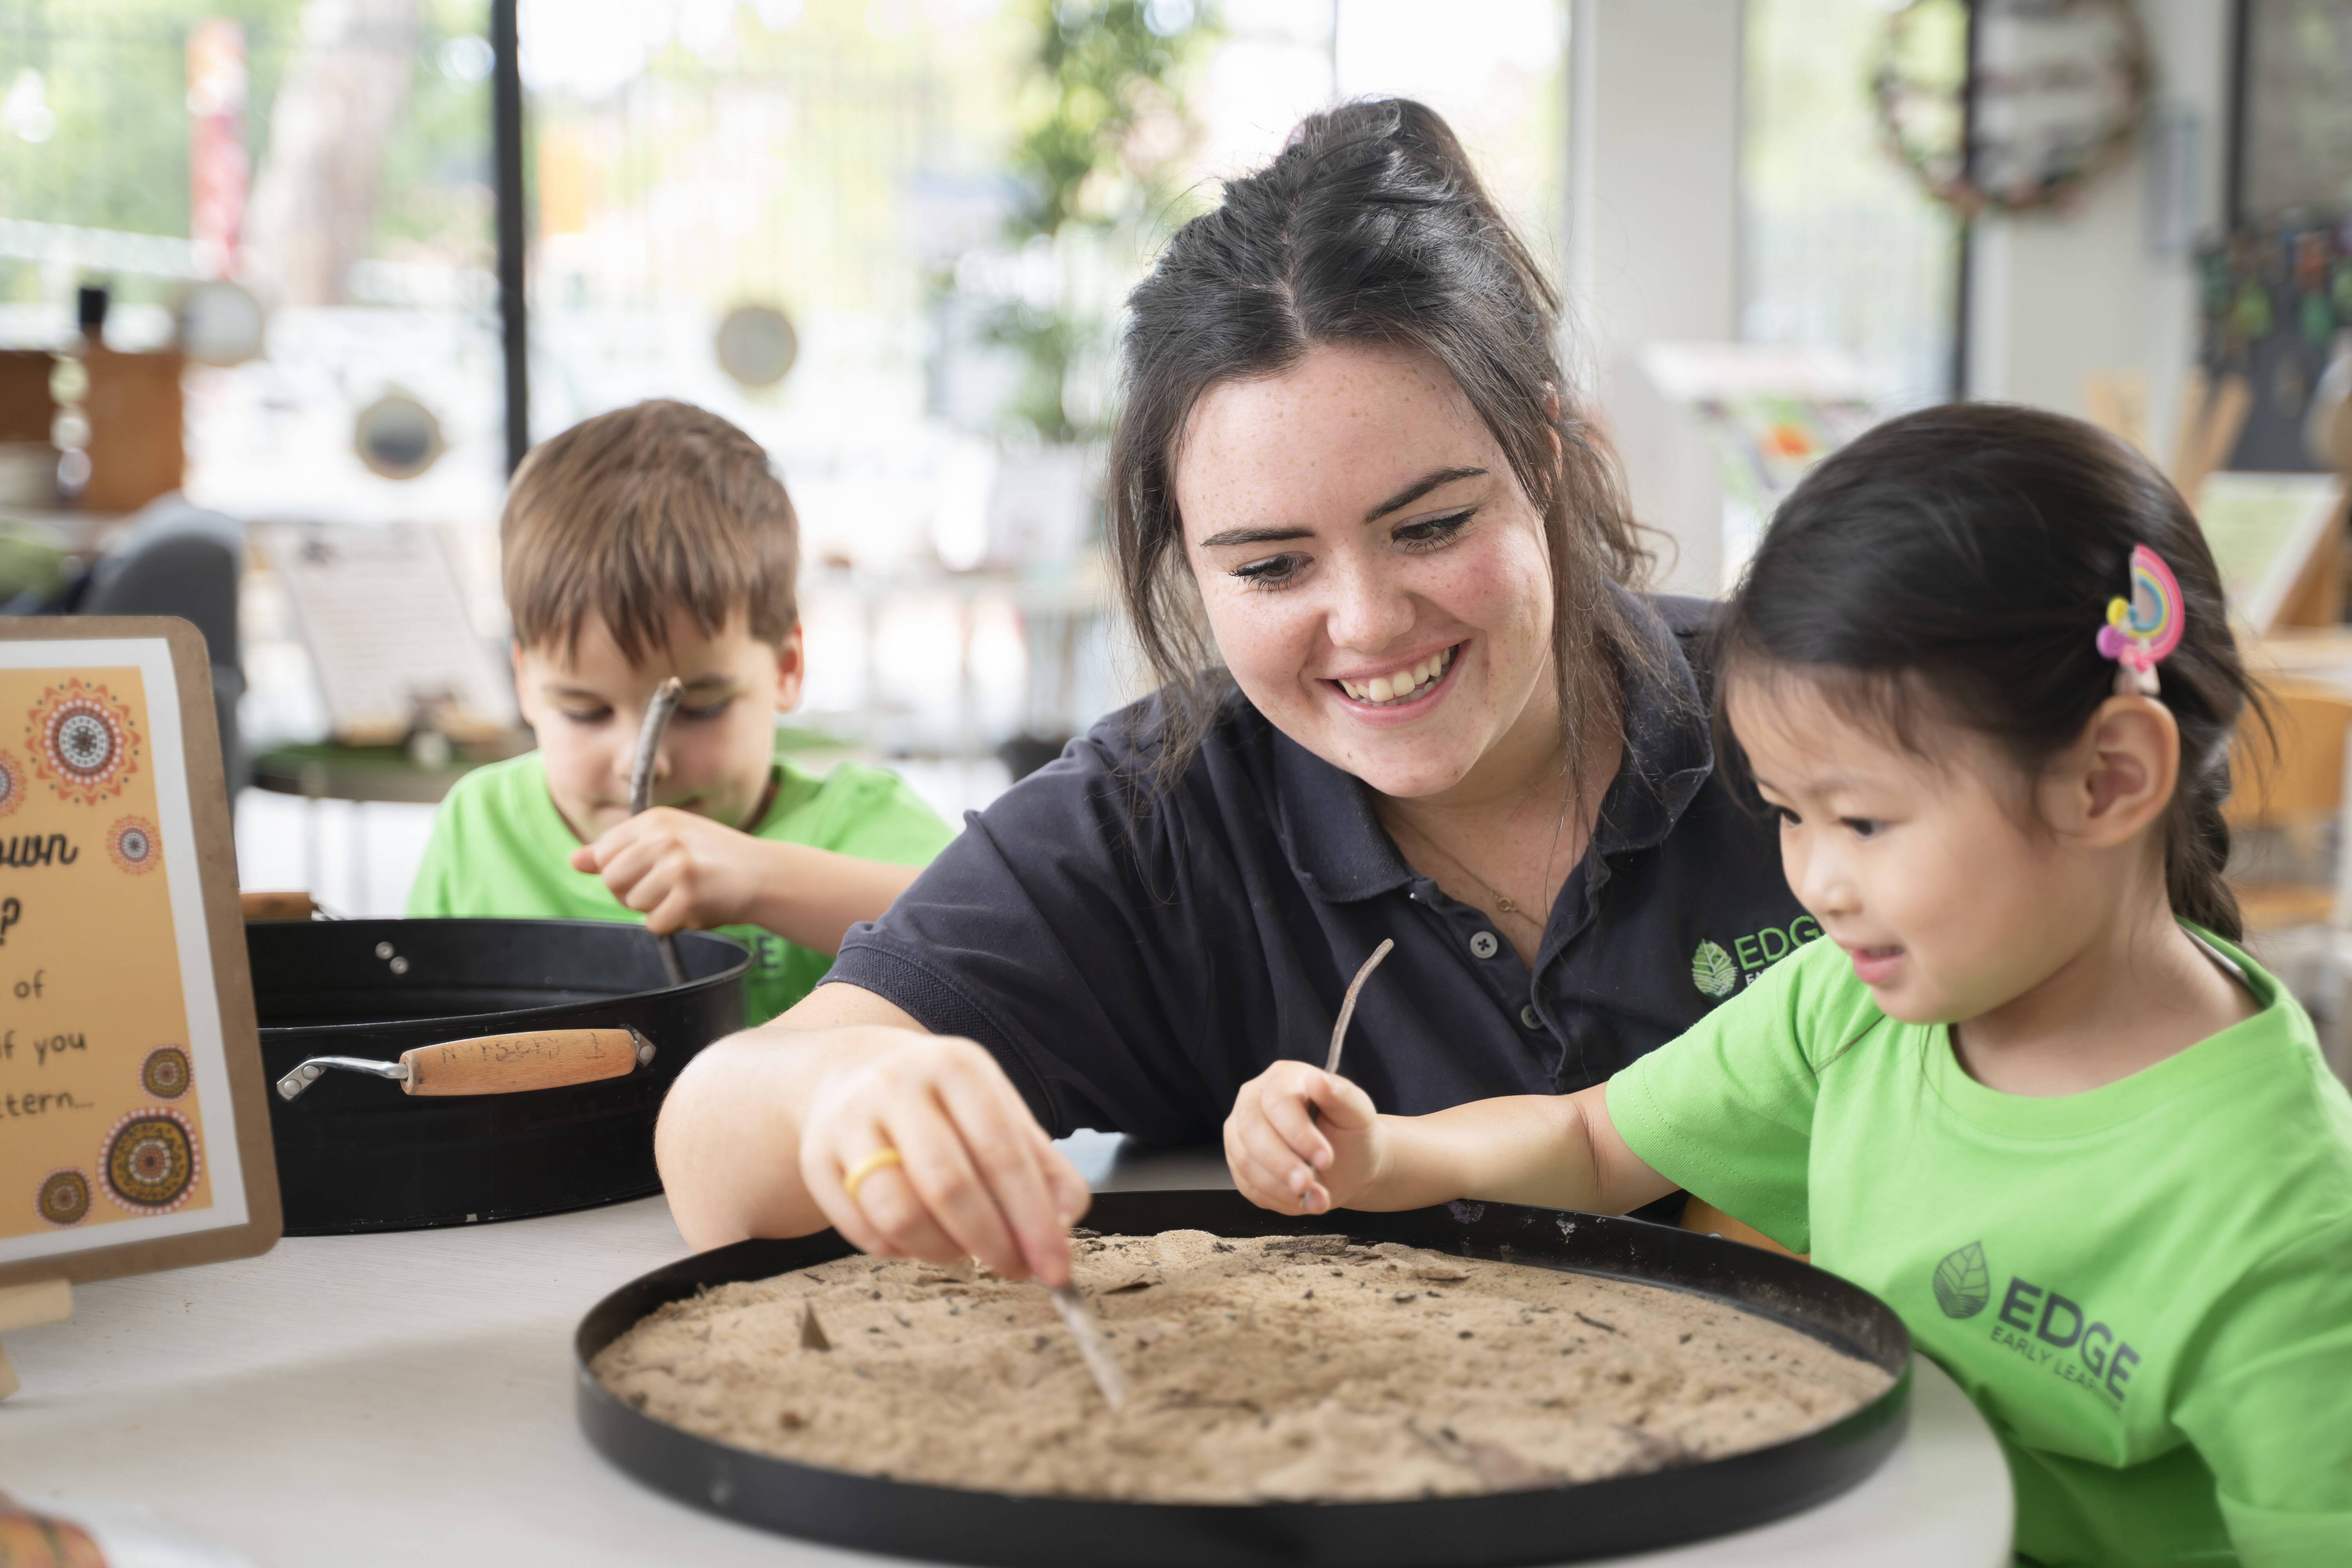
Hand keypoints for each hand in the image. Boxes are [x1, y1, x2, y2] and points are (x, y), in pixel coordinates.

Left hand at [571, 808, 769, 933]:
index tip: (650, 871)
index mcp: (655, 819)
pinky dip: (672, 924)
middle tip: (666, 888)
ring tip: (685, 895)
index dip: (622, 872)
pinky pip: (655, 924)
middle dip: (632, 893)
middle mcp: (664, 837)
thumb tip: (574, 861)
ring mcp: (677, 865)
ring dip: (655, 909)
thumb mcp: (666, 842)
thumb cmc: (713, 859)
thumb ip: (618, 851)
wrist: (765, 874)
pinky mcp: (689, 895)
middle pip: (612, 881)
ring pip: (633, 904)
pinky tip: (696, 907)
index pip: (604, 854)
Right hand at [797, 1033, 1092, 1285]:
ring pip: (900, 1215)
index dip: (1033, 1219)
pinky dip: (902, 1252)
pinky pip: (865, 1232)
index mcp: (955, 1066)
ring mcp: (849, 1121)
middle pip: (948, 1185)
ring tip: (965, 1251)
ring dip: (944, 1252)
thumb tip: (1065, 1222)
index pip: (1001, 1152)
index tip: (1056, 1267)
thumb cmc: (943, 1104)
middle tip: (1015, 1269)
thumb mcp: (1001, 1113)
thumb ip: (1044, 1168)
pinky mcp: (817, 1160)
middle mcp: (897, 1085)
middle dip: (992, 1242)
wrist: (853, 1072)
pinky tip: (922, 1238)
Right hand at [1224, 1060, 1385, 1216]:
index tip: (1326, 1158)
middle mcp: (1253, 1100)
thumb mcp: (1358, 1115)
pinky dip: (1276, 1198)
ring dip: (1280, 1187)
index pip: (1277, 1100)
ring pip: (1244, 1160)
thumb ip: (1341, 1096)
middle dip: (1281, 1163)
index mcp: (1283, 1078)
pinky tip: (1302, 1200)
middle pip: (1251, 1129)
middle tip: (1308, 1185)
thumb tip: (1318, 1080)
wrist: (1349, 1165)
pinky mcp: (1239, 1162)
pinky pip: (1247, 1184)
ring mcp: (1240, 1132)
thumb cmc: (1353, 1134)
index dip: (1298, 1132)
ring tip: (1316, 1200)